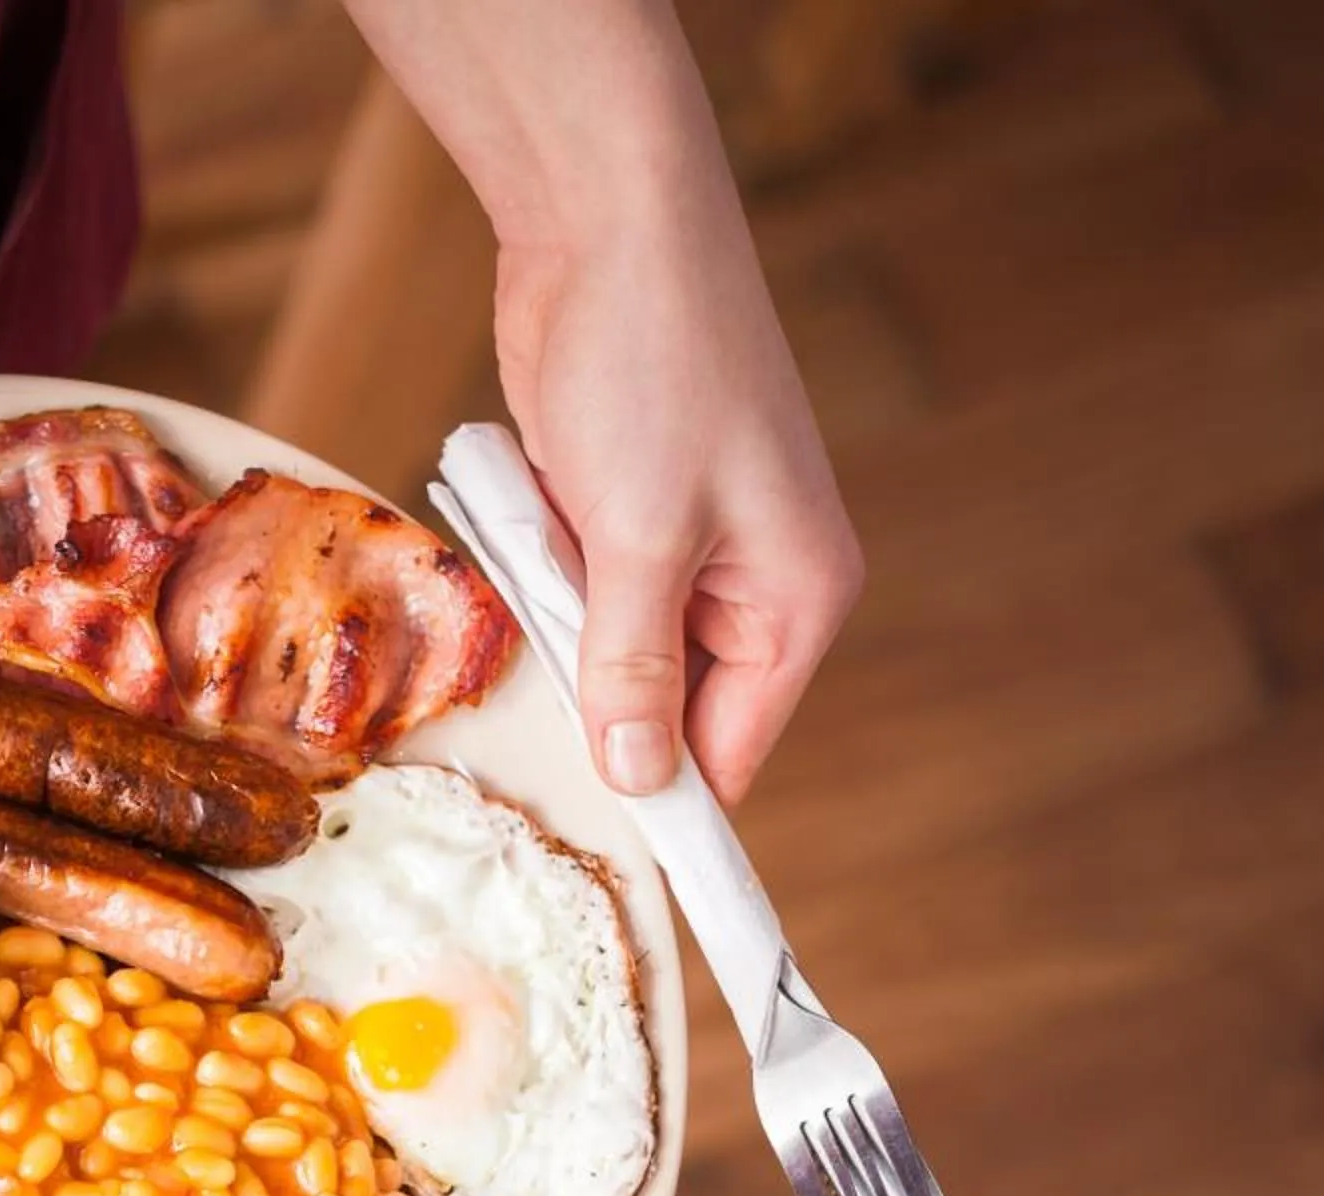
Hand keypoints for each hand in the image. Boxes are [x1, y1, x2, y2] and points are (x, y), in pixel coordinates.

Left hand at [494, 220, 860, 806]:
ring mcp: (689, 546)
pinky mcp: (626, 513)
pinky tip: (528, 527)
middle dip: (596, 700)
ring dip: (562, 631)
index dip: (663, 800)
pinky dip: (545, 577)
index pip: (731, 751)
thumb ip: (632, 665)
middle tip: (537, 678)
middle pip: (667, 709)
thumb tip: (636, 777)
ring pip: (612, 651)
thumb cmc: (650, 364)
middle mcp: (756, 584)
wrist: (605, 225)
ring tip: (543, 559)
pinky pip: (581, 591)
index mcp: (795, 599)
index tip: (593, 842)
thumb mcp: (639, 536)